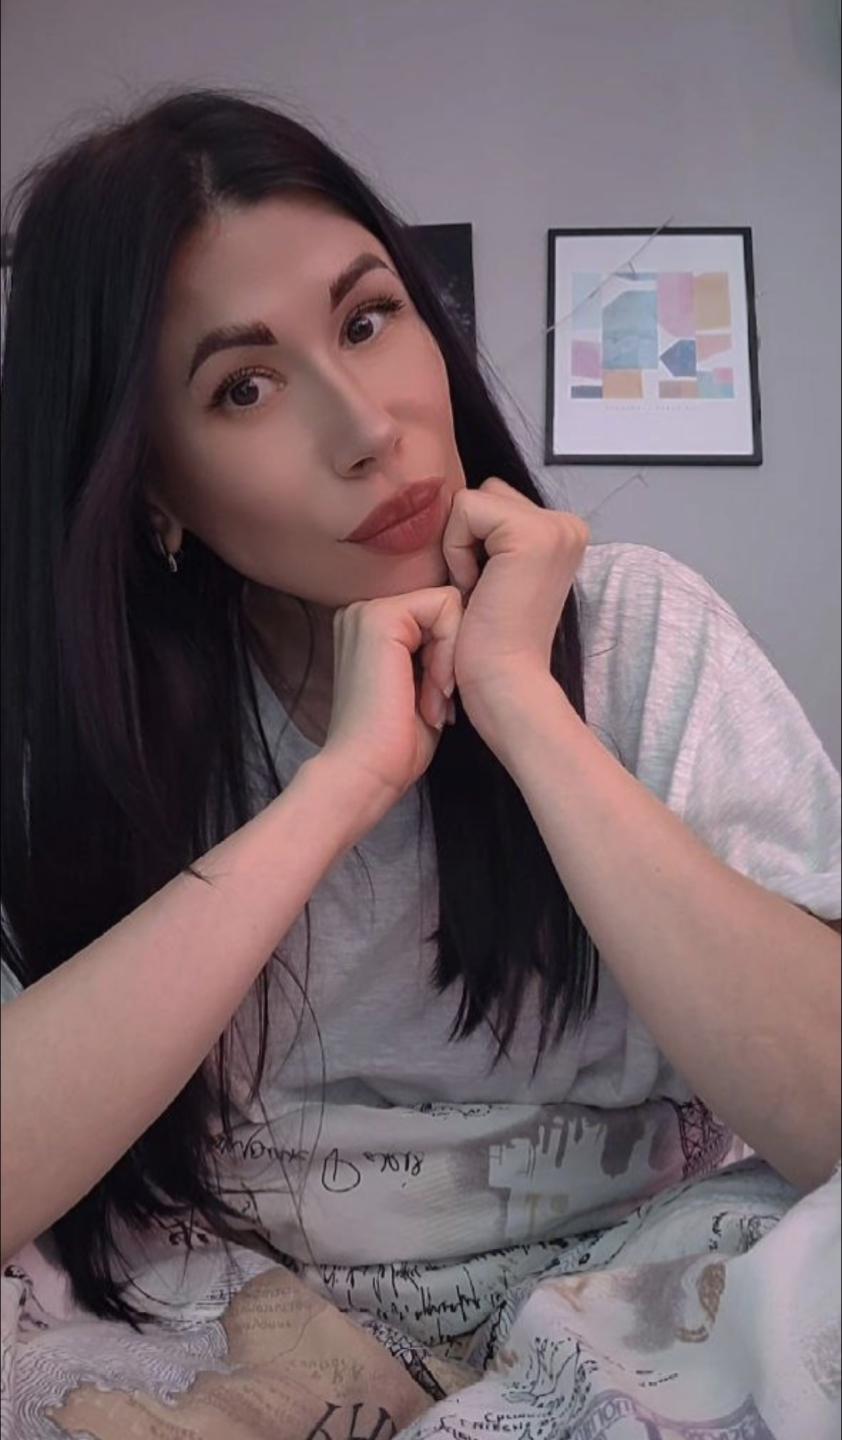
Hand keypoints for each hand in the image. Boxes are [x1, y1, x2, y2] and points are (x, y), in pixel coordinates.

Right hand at [323, 586, 462, 825]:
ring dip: (451, 656)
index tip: (438, 699)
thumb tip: (475, 628)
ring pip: (447, 604)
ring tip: (433, 700)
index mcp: (369, 629)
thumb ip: (435, 651)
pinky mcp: (379, 617)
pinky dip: (450, 650)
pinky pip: (445, 606)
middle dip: (451, 655)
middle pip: (443, 606)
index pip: (436, 613)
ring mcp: (366, 611)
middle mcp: (362, 612)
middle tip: (437, 702)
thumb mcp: (424, 686)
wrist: (368, 772)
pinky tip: (434, 689)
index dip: (450, 654)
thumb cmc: (397, 743)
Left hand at [441, 478, 589, 736]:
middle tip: (480, 591)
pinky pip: (466, 510)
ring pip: (473, 500)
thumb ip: (493, 538)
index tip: (485, 591)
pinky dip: (456, 550)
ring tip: (478, 590)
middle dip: (468, 539)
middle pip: (485, 495)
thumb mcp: (495, 575)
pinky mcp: (532, 533)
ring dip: (460, 546)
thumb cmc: (489, 644)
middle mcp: (567, 525)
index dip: (473, 543)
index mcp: (563, 535)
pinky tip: (475, 589)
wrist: (504, 684)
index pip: (494, 503)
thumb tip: (460, 504)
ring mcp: (555, 527)